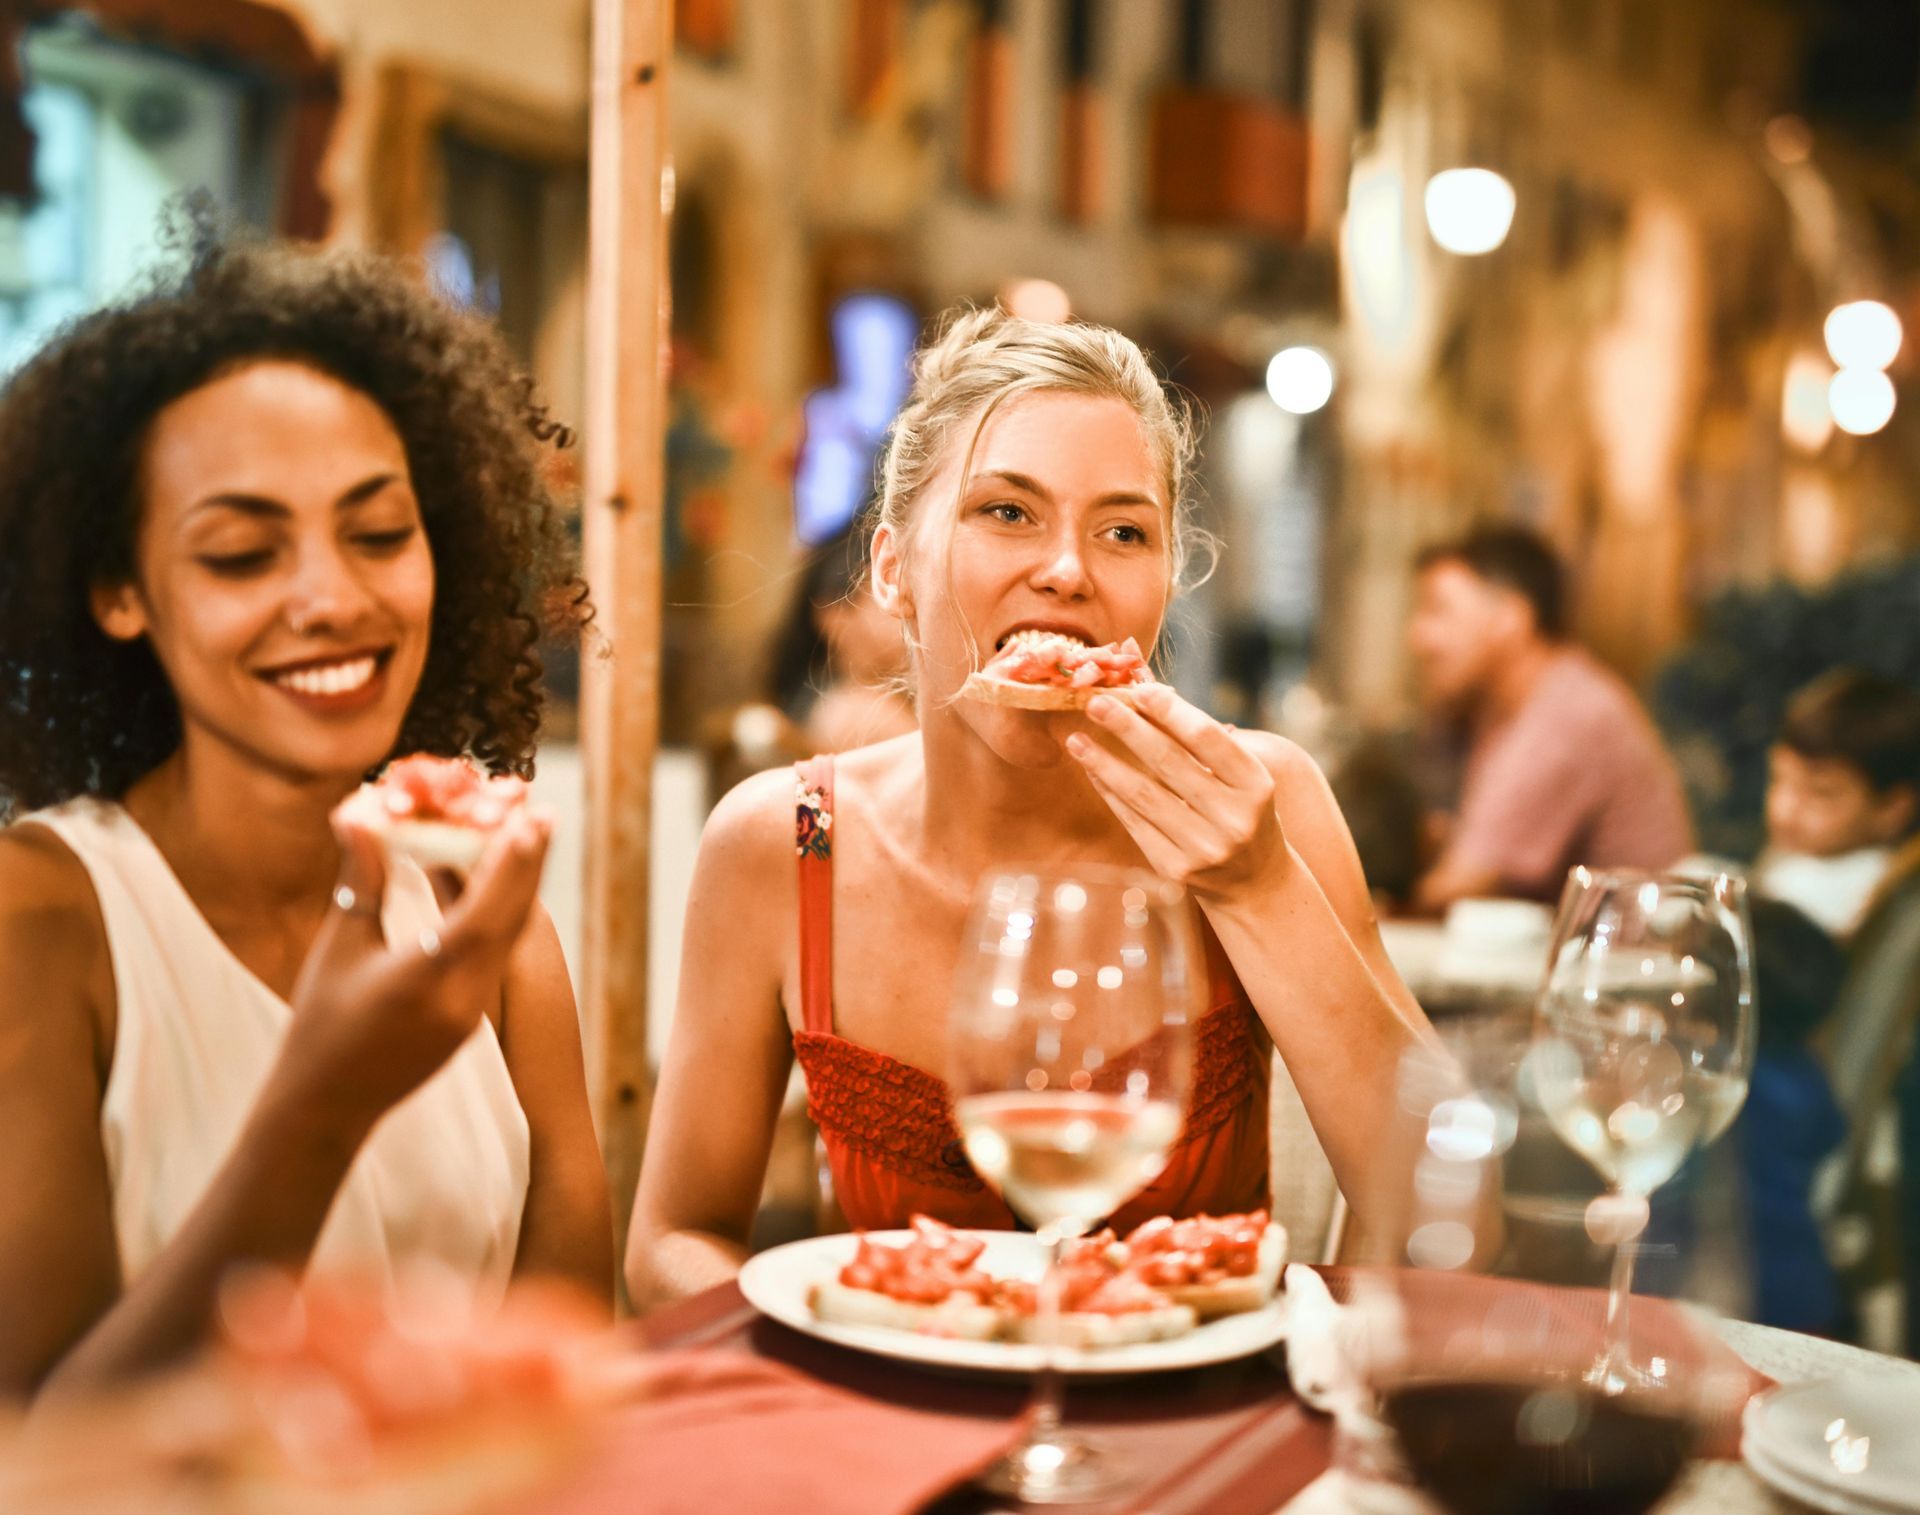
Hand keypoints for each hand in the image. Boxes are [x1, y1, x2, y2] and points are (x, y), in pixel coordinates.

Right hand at [271, 805, 552, 1132]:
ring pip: (507, 937)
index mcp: (424, 981)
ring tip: (530, 836)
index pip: (482, 915)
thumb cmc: (320, 1025)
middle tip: (541, 812)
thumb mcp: (339, 948)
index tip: (527, 820)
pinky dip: (499, 914)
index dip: (508, 865)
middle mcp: (461, 999)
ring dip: (519, 886)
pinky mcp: (472, 1018)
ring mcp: (472, 1012)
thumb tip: (361, 811)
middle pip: (509, 921)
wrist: (326, 1106)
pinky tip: (498, 884)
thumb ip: (360, 879)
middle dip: (527, 864)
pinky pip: (494, 955)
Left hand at [1065, 686, 1285, 901]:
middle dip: (1127, 728)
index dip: (1170, 711)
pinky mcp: (1175, 869)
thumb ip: (1199, 738)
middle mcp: (1232, 818)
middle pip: (1169, 763)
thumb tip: (1146, 690)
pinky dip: (1110, 793)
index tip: (1138, 688)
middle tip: (1095, 703)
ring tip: (1077, 739)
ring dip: (1104, 763)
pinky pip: (1134, 822)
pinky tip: (1093, 771)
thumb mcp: (1239, 774)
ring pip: (1143, 795)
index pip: (1206, 738)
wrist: (1254, 880)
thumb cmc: (1242, 810)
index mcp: (1255, 785)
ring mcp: (1203, 848)